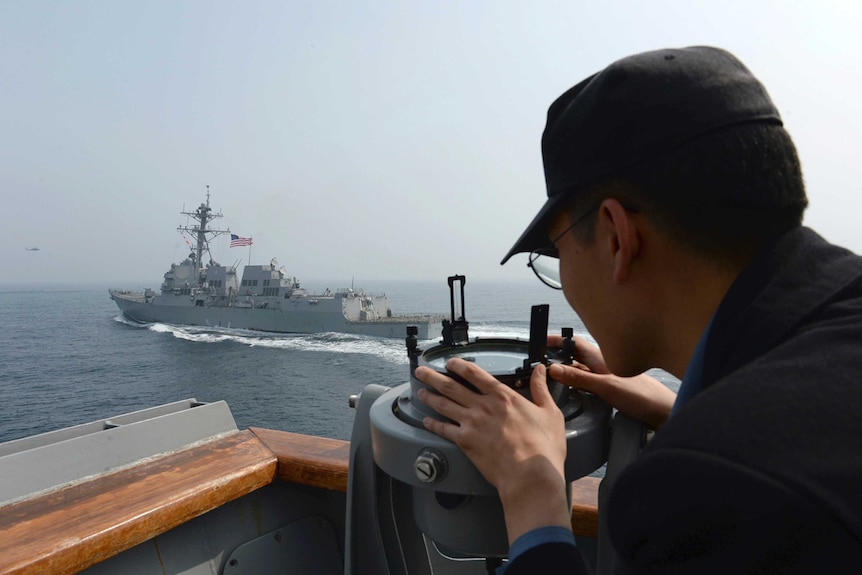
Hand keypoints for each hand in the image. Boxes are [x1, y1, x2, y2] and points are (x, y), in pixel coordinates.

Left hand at [416, 359, 571, 542]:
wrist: (530, 475)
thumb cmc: (542, 447)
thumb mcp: (549, 412)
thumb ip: (541, 389)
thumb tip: (540, 371)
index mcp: (503, 397)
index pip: (475, 374)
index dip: (459, 365)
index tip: (450, 362)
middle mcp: (483, 406)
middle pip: (452, 386)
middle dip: (433, 377)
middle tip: (421, 371)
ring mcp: (472, 423)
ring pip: (444, 405)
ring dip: (430, 397)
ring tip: (420, 391)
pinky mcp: (465, 442)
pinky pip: (444, 430)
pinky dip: (433, 424)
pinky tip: (426, 421)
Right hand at [547, 335, 675, 428]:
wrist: (665, 412)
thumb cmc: (642, 396)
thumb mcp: (605, 386)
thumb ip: (579, 378)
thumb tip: (553, 369)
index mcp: (601, 358)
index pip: (574, 343)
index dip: (558, 340)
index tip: (541, 341)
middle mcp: (603, 364)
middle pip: (575, 356)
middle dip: (558, 356)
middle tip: (539, 361)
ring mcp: (607, 377)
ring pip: (580, 370)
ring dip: (566, 371)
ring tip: (549, 376)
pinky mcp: (612, 390)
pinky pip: (587, 382)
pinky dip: (576, 384)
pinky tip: (570, 391)